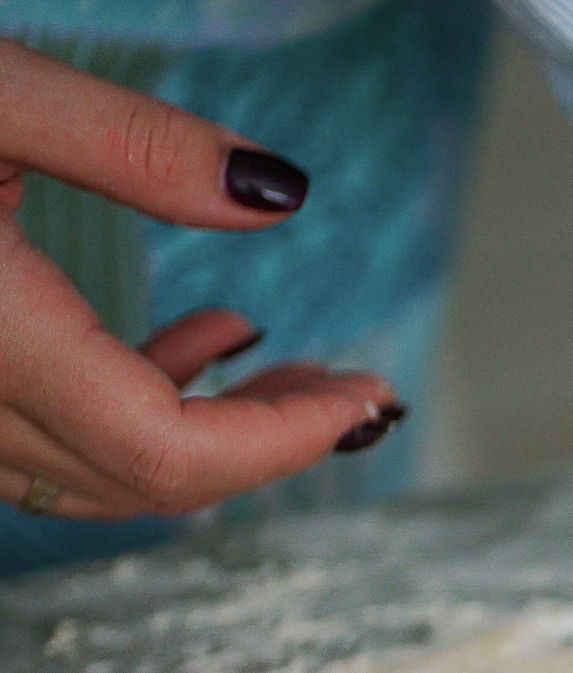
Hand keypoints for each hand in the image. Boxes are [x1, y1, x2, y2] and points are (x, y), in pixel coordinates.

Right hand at [0, 40, 401, 521]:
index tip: (371, 397)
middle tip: (362, 387)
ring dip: (215, 431)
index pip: (166, 453)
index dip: (286, 444)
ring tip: (303, 366)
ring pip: (100, 473)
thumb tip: (278, 191)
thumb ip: (133, 143)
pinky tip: (209, 343)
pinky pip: (50, 441)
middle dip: (274, 443)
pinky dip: (142, 407)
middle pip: (148, 479)